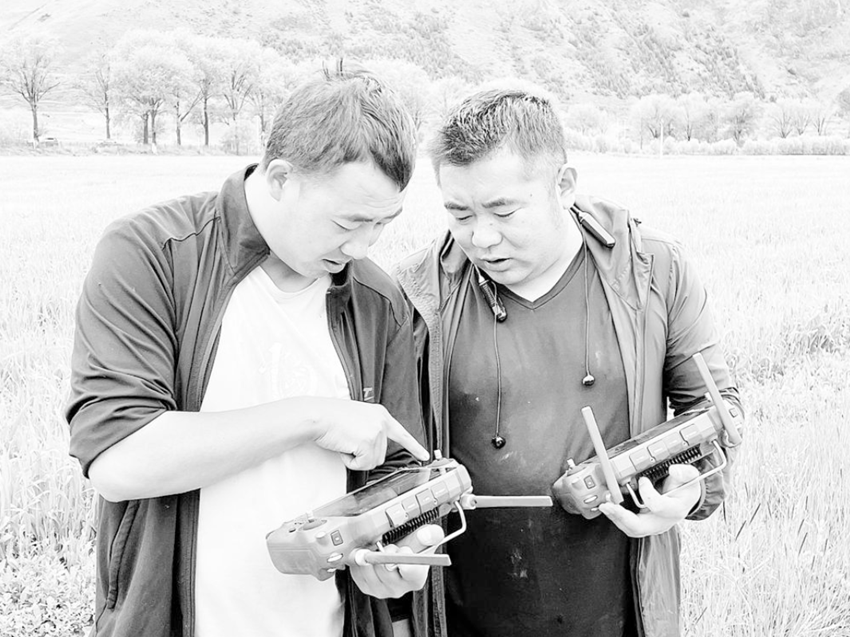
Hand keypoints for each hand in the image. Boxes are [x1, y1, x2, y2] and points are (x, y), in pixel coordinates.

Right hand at [311, 398, 428, 469]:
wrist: (318, 415)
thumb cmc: (331, 418)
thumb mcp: (358, 418)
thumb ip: (371, 428)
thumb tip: (373, 447)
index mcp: (381, 415)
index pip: (403, 434)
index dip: (415, 447)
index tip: (424, 455)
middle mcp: (382, 422)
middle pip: (381, 455)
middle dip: (364, 455)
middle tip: (349, 442)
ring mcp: (376, 432)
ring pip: (373, 462)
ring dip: (357, 458)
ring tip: (346, 442)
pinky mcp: (368, 442)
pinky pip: (363, 464)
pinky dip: (351, 462)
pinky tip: (344, 447)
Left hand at [349, 525, 444, 597]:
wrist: (392, 551)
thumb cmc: (408, 545)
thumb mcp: (421, 538)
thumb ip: (430, 534)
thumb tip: (427, 534)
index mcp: (416, 578)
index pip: (412, 572)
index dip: (405, 558)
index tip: (402, 549)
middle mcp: (399, 589)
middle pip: (386, 570)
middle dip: (386, 553)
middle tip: (389, 546)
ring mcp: (381, 590)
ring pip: (370, 569)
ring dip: (371, 554)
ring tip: (379, 549)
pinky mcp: (365, 587)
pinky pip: (358, 570)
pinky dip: (361, 559)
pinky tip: (369, 554)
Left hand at [598, 464, 700, 536]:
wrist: (684, 499)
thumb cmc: (686, 488)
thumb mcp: (691, 477)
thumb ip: (685, 472)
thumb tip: (674, 470)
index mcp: (675, 510)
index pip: (658, 506)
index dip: (647, 492)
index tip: (642, 480)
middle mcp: (663, 522)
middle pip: (640, 527)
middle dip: (621, 517)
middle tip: (607, 505)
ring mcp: (652, 526)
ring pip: (631, 529)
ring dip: (615, 517)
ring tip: (604, 505)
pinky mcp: (644, 525)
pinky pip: (628, 526)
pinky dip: (616, 517)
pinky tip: (608, 507)